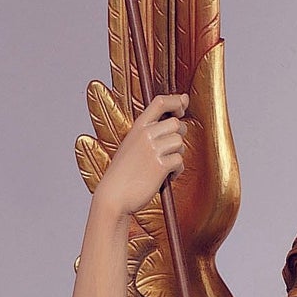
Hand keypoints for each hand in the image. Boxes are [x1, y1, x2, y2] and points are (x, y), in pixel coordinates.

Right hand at [94, 93, 187, 215]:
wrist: (114, 195)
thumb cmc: (123, 174)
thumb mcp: (131, 146)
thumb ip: (149, 133)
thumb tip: (176, 122)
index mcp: (137, 127)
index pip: (160, 102)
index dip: (176, 100)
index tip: (183, 103)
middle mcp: (145, 134)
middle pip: (176, 123)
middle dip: (180, 135)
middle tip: (171, 148)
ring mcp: (153, 149)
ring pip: (179, 142)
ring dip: (177, 155)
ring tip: (165, 166)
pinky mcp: (160, 165)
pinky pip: (179, 161)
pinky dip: (177, 171)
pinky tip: (166, 177)